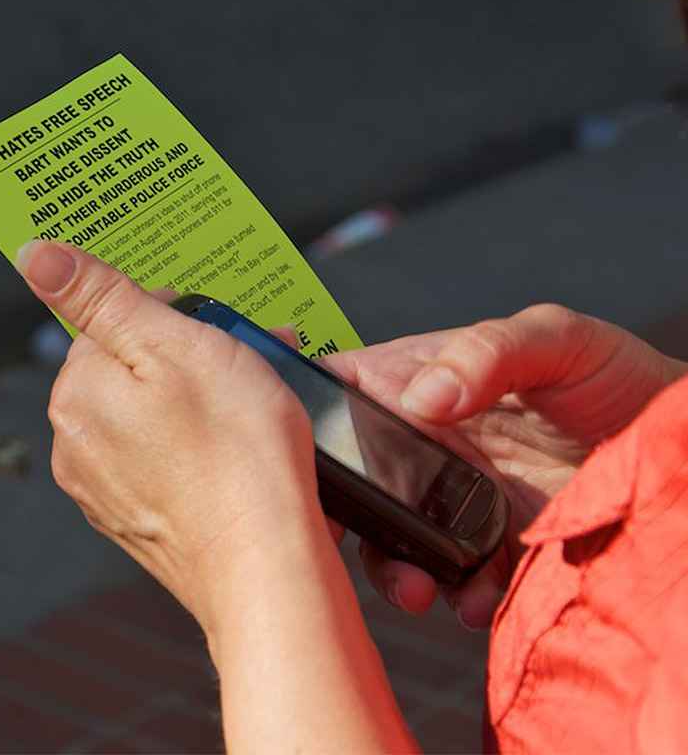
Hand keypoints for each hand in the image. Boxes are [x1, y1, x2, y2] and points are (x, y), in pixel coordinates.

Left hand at [15, 239, 337, 631]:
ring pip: (151, 417)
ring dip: (199, 400)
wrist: (266, 568)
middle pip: (130, 370)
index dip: (168, 312)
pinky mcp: (139, 524)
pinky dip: (198, 449)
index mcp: (77, 394)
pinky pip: (164, 463)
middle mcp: (76, 446)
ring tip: (260, 406)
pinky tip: (242, 453)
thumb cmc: (235, 454)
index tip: (214, 322)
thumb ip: (101, 297)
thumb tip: (35, 255)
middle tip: (251, 357)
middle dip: (187, 355)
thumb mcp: (174, 345)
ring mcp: (105, 492)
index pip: (107, 321)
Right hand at [321, 304, 685, 628]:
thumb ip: (488, 350)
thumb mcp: (557, 338)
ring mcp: (452, 500)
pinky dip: (456, 597)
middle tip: (356, 546)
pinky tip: (481, 596)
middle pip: (350, 484)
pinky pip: (451, 581)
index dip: (299, 421)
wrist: (683, 456)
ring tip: (427, 590)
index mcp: (417, 380)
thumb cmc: (617, 376)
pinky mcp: (488, 550)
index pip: (335, 394)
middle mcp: (422, 444)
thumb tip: (423, 397)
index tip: (289, 457)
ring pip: (390, 542)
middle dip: (344, 522)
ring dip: (395, 571)